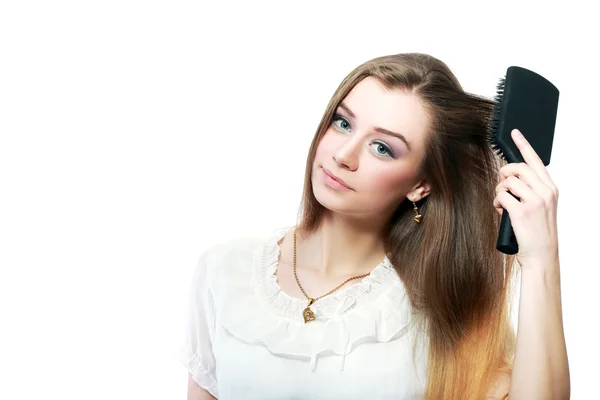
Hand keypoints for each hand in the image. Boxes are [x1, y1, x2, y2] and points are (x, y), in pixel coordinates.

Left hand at [492, 129, 559, 268]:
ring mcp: (534, 201)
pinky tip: (501, 211)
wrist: (541, 254)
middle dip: (504, 174)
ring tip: (503, 204)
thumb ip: (529, 191)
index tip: (515, 133)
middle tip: (502, 185)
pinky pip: (501, 197)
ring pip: (507, 182)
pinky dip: (496, 203)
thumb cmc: (537, 231)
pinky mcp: (522, 211)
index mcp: (550, 188)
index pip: (536, 161)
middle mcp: (545, 192)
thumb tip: (509, 179)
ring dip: (499, 191)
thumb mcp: (540, 207)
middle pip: (517, 168)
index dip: (524, 145)